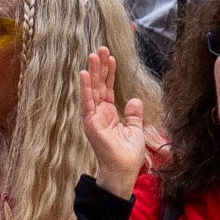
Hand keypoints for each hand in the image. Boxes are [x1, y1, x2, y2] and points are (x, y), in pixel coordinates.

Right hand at [79, 50, 151, 196]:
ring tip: (93, 55)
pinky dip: (85, 88)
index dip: (109, 73)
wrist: (123, 171)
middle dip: (100, 67)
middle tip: (100, 48)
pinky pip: (87, 102)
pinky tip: (83, 73)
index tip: (110, 57)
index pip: (108, 89)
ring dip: (92, 72)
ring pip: (92, 90)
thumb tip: (134, 99)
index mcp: (110, 114)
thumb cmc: (128, 154)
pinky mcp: (90, 123)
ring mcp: (93, 117)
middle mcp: (99, 113)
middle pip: (99, 86)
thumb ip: (134, 114)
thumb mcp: (136, 129)